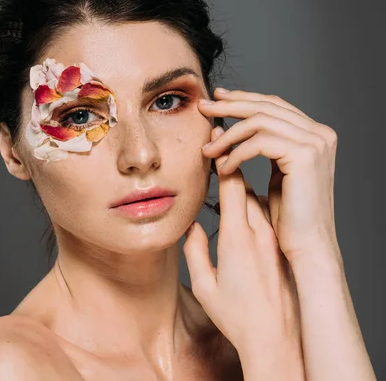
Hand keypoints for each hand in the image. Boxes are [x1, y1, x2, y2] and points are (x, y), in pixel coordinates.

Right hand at [183, 126, 303, 377]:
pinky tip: (244, 199)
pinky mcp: (279, 245)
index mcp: (236, 239)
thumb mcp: (204, 286)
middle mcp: (258, 232)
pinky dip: (253, 198)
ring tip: (228, 165)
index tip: (216, 134)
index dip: (225, 157)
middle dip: (231, 162)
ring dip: (241, 180)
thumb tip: (192, 226)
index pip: (231, 185)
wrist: (276, 338)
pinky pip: (266, 211)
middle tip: (216, 142)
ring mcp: (272, 237)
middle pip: (244, 184)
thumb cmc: (237, 316)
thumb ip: (195, 251)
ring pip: (256, 196)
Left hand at [198, 88, 338, 261]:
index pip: (274, 105)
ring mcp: (315, 142)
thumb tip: (233, 134)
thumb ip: (263, 151)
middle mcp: (320, 134)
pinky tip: (223, 168)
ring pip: (259, 122)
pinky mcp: (305, 155)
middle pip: (266, 107)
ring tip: (207, 151)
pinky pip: (259, 143)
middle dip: (230, 105)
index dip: (243, 99)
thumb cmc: (289, 219)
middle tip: (203, 107)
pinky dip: (236, 154)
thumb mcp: (276, 176)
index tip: (217, 98)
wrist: (306, 246)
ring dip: (227, 136)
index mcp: (314, 135)